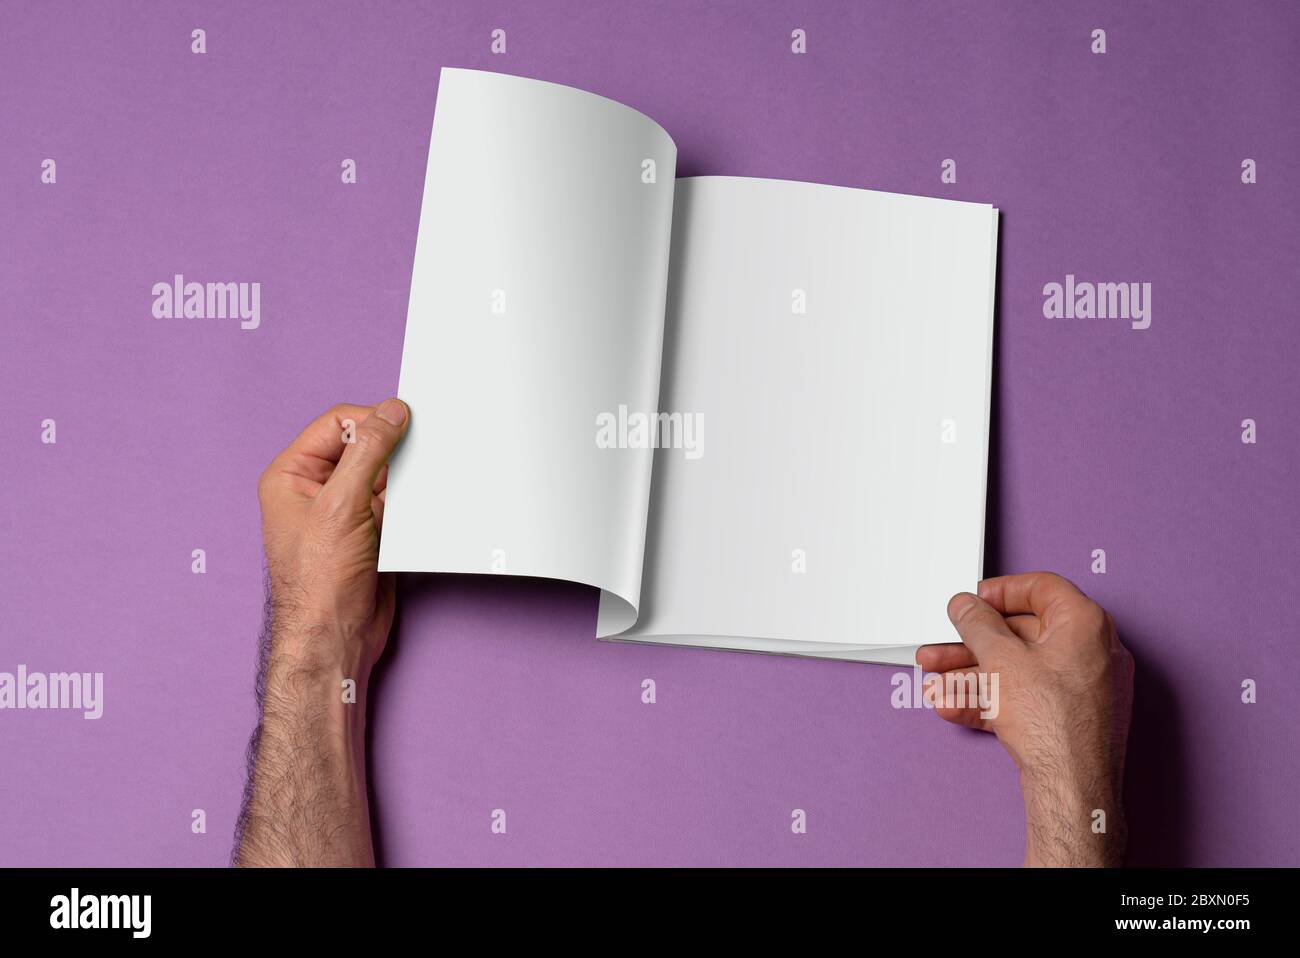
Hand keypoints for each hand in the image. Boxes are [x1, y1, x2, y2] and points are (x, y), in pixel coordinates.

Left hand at [236, 400, 408, 866]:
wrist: (335, 639)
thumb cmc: (319, 582)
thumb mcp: (342, 505)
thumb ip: (368, 452)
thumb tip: (392, 411)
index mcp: (292, 475)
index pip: (338, 424)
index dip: (373, 422)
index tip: (405, 426)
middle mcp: (316, 490)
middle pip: (364, 447)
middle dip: (392, 455)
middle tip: (412, 464)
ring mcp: (344, 512)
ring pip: (385, 476)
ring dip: (404, 483)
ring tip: (406, 502)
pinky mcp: (370, 532)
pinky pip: (397, 504)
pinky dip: (411, 506)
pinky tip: (414, 516)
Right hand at [917, 572, 1134, 866]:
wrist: (1072, 788)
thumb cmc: (1055, 724)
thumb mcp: (1000, 659)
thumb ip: (977, 624)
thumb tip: (966, 606)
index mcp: (1085, 623)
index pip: (1041, 588)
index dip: (1000, 592)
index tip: (973, 602)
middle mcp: (1092, 652)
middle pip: (1022, 635)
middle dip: (973, 645)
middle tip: (942, 648)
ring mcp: (1084, 688)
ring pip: (1019, 670)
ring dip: (973, 676)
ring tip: (938, 685)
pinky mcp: (1072, 718)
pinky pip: (1026, 699)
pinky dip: (992, 700)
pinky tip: (956, 707)